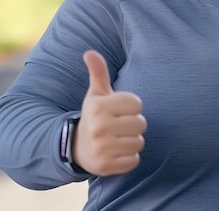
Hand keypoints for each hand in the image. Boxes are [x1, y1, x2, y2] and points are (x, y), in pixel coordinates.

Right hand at [72, 50, 146, 175]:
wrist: (77, 147)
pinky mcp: (107, 166)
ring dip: (132, 141)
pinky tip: (116, 152)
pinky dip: (129, 157)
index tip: (118, 110)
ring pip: (139, 142)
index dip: (131, 106)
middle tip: (119, 126)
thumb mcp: (96, 94)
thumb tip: (89, 52)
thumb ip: (98, 72)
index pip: (136, 103)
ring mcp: (103, 148)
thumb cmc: (94, 115)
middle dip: (133, 124)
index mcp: (98, 106)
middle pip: (141, 123)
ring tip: (117, 138)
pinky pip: (134, 160)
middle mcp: (99, 127)